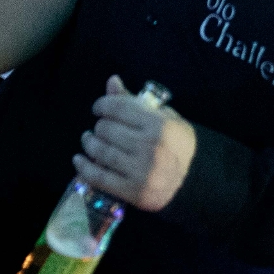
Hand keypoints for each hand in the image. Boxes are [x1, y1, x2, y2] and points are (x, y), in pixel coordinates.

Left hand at [72, 75, 196, 212]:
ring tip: (88, 140)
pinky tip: (79, 160)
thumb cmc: (176, 143)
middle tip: (99, 128)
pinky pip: (100, 177)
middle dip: (99, 126)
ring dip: (89, 143)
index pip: (119, 108)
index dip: (103, 105)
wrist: (194, 181)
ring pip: (101, 152)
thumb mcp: (164, 117)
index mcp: (159, 125)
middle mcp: (150, 147)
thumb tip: (111, 81)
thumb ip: (136, 101)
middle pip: (107, 130)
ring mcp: (141, 171)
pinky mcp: (133, 191)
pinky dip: (84, 168)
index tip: (98, 108)